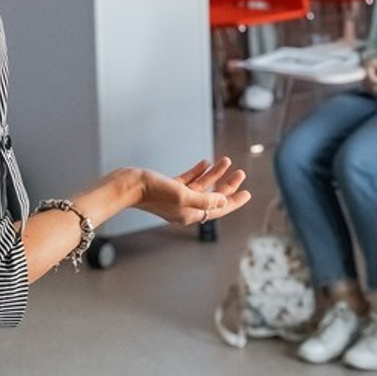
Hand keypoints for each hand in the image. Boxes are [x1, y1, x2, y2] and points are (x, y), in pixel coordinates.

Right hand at [134, 157, 249, 226]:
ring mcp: (177, 198)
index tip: (248, 194)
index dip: (234, 201)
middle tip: (241, 173)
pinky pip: (189, 180)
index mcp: (190, 214)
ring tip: (226, 160)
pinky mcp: (169, 187)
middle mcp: (185, 208)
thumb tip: (224, 201)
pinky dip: (198, 172)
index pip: (219, 209)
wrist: (128, 186)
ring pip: (202, 186)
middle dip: (228, 185)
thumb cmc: (153, 191)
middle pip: (213, 197)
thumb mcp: (182, 195)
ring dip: (215, 174)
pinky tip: (205, 162)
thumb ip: (204, 200)